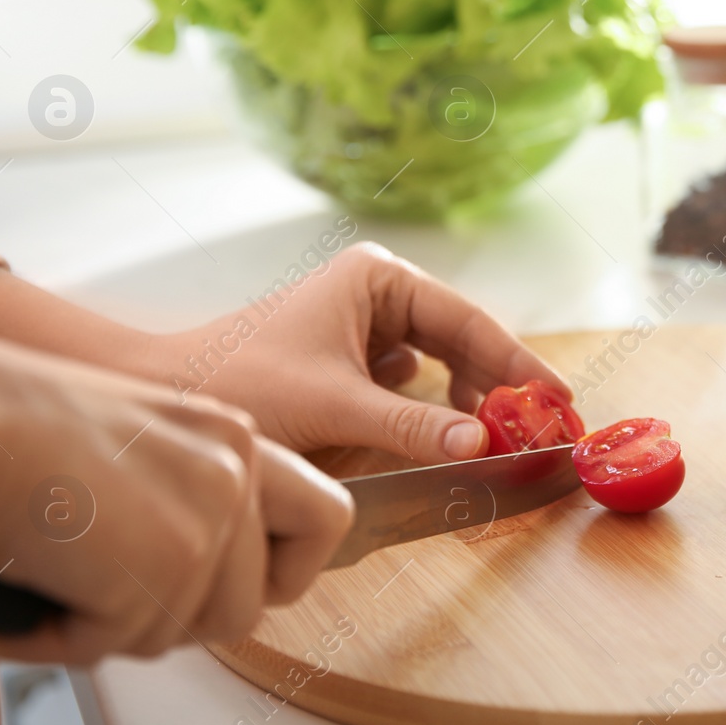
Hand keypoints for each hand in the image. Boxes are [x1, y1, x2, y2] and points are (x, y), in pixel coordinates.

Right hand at [0, 321, 352, 663]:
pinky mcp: (172, 565)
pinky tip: (27, 587)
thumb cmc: (6, 433)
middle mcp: (237, 468)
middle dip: (183, 618)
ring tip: (57, 579)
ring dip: (120, 627)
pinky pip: (123, 643)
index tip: (239, 584)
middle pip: (256, 601)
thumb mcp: (130, 450)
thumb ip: (186, 504)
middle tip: (107, 593)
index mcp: (231, 436)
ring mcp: (212, 517)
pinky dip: (63, 635)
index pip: (327, 515)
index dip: (286, 569)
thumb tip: (201, 586)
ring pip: (194, 632)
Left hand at [151, 242, 570, 464]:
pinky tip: (452, 441)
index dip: (518, 364)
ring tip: (501, 442)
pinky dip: (434, 415)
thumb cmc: (239, 383)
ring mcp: (363, 330)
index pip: (468, 321)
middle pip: (461, 343)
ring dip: (468, 403)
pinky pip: (411, 390)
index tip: (558, 399)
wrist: (167, 400)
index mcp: (377, 278)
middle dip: (499, 388)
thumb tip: (484, 446)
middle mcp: (376, 294)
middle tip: (542, 430)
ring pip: (440, 368)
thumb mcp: (335, 407)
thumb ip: (414, 427)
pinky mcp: (350, 368)